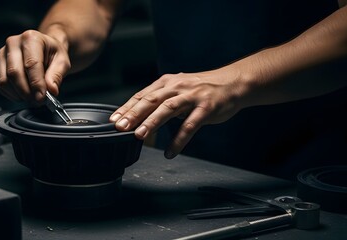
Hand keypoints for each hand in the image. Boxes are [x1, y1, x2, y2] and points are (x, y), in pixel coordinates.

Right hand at [0, 29, 70, 104]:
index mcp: (31, 38)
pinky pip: (0, 84)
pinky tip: (23, 95)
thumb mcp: (62, 61)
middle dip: (26, 92)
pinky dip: (11, 94)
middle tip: (37, 101)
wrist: (44, 48)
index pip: (31, 64)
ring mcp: (3, 53)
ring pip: (5, 80)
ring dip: (18, 95)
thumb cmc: (53, 53)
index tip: (41, 97)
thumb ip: (57, 75)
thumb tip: (51, 90)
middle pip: (14, 73)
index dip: (36, 84)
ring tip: (32, 98)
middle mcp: (14, 43)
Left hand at [110, 67, 246, 158]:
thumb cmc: (201, 89)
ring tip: (140, 136)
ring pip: (168, 109)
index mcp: (167, 82)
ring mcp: (192, 96)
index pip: (142, 96)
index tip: (113, 120)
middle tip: (120, 127)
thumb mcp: (177, 89)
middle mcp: (177, 86)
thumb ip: (160, 100)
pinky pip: (190, 125)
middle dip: (134, 114)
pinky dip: (179, 140)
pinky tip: (170, 151)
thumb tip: (137, 116)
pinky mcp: (207, 108)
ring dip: (152, 122)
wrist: (232, 83)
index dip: (127, 108)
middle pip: (151, 100)